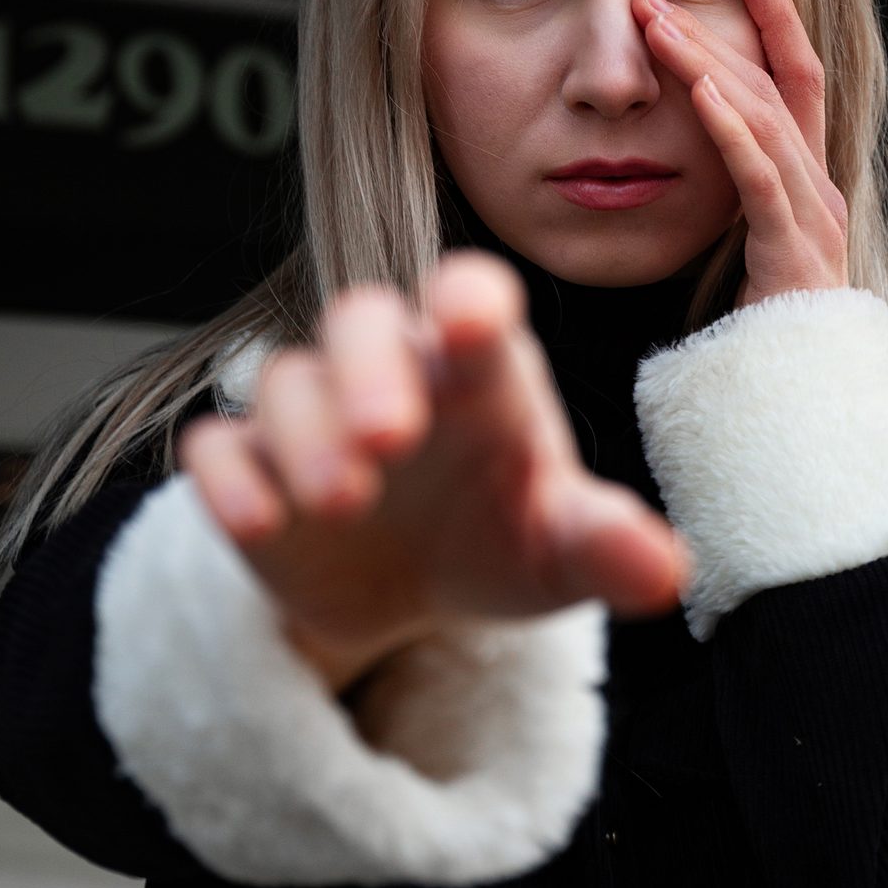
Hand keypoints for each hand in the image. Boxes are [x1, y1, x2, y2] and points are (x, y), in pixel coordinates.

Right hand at [177, 257, 689, 691]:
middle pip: (362, 319)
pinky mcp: (252, 467)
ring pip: (286, 380)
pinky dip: (230, 479)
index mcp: (478, 370)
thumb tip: (667, 574)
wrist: (417, 592)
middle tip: (391, 438)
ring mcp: (314, 415)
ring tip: (346, 499)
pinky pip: (219, 447)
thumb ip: (608, 546)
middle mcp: (391, 371)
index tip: (473, 319)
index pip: (470, 295)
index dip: (469, 299)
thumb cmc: (505, 536)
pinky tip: (258, 523)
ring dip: (307, 433)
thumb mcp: (561, 551)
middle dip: (370, 369)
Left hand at [632, 0, 849, 307]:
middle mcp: (820, 186)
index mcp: (810, 178)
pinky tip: (701, 95)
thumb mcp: (747, 242)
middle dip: (717, 31)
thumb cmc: (767, 325)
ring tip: (659, 26)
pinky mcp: (791, 251)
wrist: (803, 398)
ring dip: (708, 66)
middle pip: (774, 85)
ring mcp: (812, 216)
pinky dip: (730, 131)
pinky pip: (759, 179)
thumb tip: (696, 143)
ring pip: (762, 120)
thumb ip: (736, 193)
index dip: (778, 15)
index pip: (799, 76)